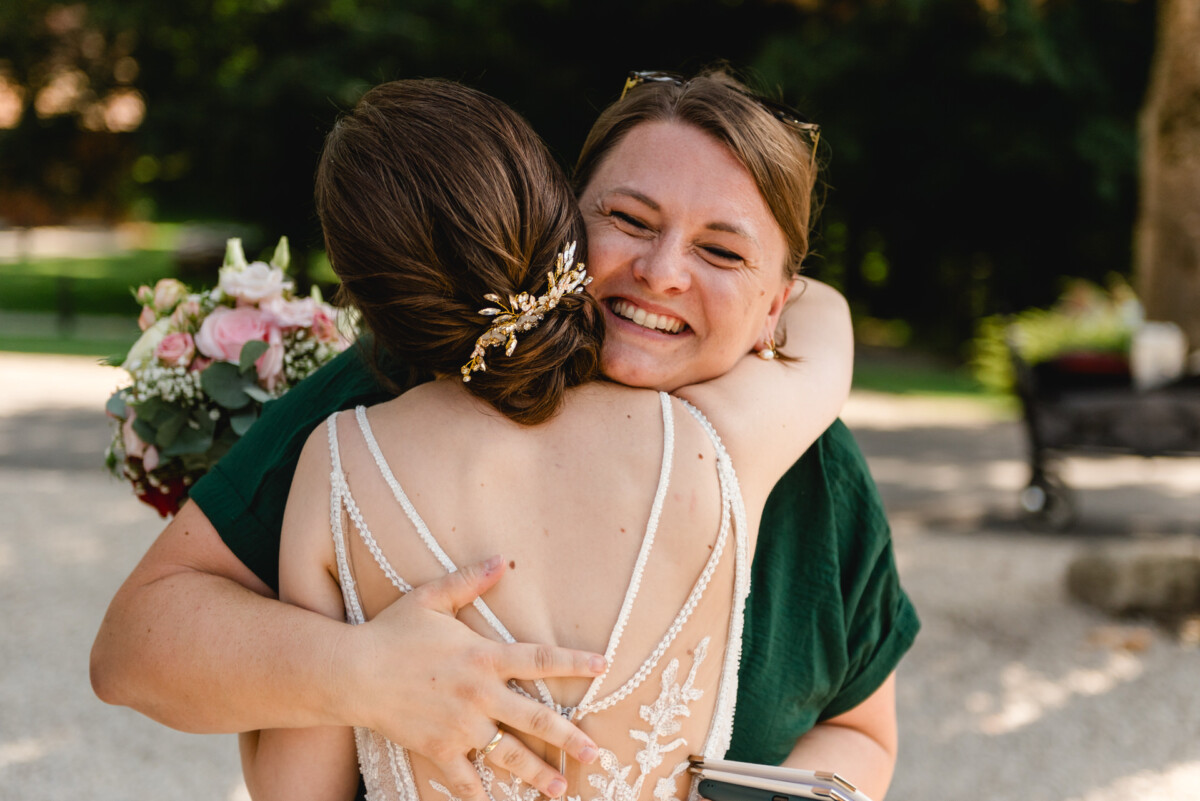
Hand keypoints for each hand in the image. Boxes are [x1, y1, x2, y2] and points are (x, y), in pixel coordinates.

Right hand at [342, 556, 604, 800]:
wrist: (351, 671)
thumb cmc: (391, 631)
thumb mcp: (430, 597)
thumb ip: (468, 582)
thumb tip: (500, 560)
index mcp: (484, 655)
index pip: (540, 658)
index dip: (574, 661)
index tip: (604, 666)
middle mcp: (479, 694)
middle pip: (535, 718)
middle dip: (569, 737)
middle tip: (595, 753)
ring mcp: (460, 725)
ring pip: (509, 754)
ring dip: (537, 773)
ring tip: (561, 787)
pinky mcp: (439, 749)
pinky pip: (466, 779)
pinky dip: (482, 797)